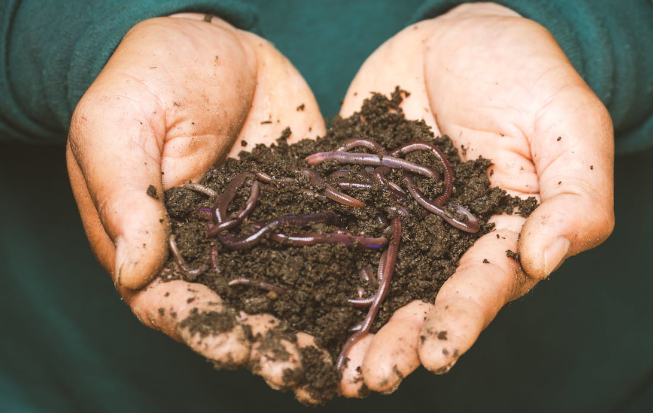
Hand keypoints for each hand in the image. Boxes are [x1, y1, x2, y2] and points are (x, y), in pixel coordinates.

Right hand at [67, 14, 328, 402]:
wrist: (215, 42)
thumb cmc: (149, 76)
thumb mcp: (118, 124)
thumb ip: (125, 195)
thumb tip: (135, 270)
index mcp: (157, 243)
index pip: (173, 302)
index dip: (202, 328)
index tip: (233, 346)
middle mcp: (213, 251)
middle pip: (237, 311)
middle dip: (268, 344)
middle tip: (300, 371)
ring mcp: (263, 234)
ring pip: (288, 292)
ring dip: (313, 328)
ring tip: (345, 361)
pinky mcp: (304, 209)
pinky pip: (326, 246)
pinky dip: (348, 277)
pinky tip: (376, 302)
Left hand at [338, 3, 613, 394]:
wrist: (452, 38)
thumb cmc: (521, 73)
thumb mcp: (565, 123)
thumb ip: (574, 193)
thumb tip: (545, 258)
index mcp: (502, 234)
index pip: (485, 285)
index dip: (462, 319)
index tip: (437, 352)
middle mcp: (447, 243)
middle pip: (424, 301)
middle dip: (400, 342)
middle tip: (372, 377)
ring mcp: (398, 226)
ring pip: (376, 286)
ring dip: (356, 328)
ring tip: (333, 368)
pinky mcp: (358, 203)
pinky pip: (335, 239)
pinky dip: (313, 273)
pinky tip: (290, 305)